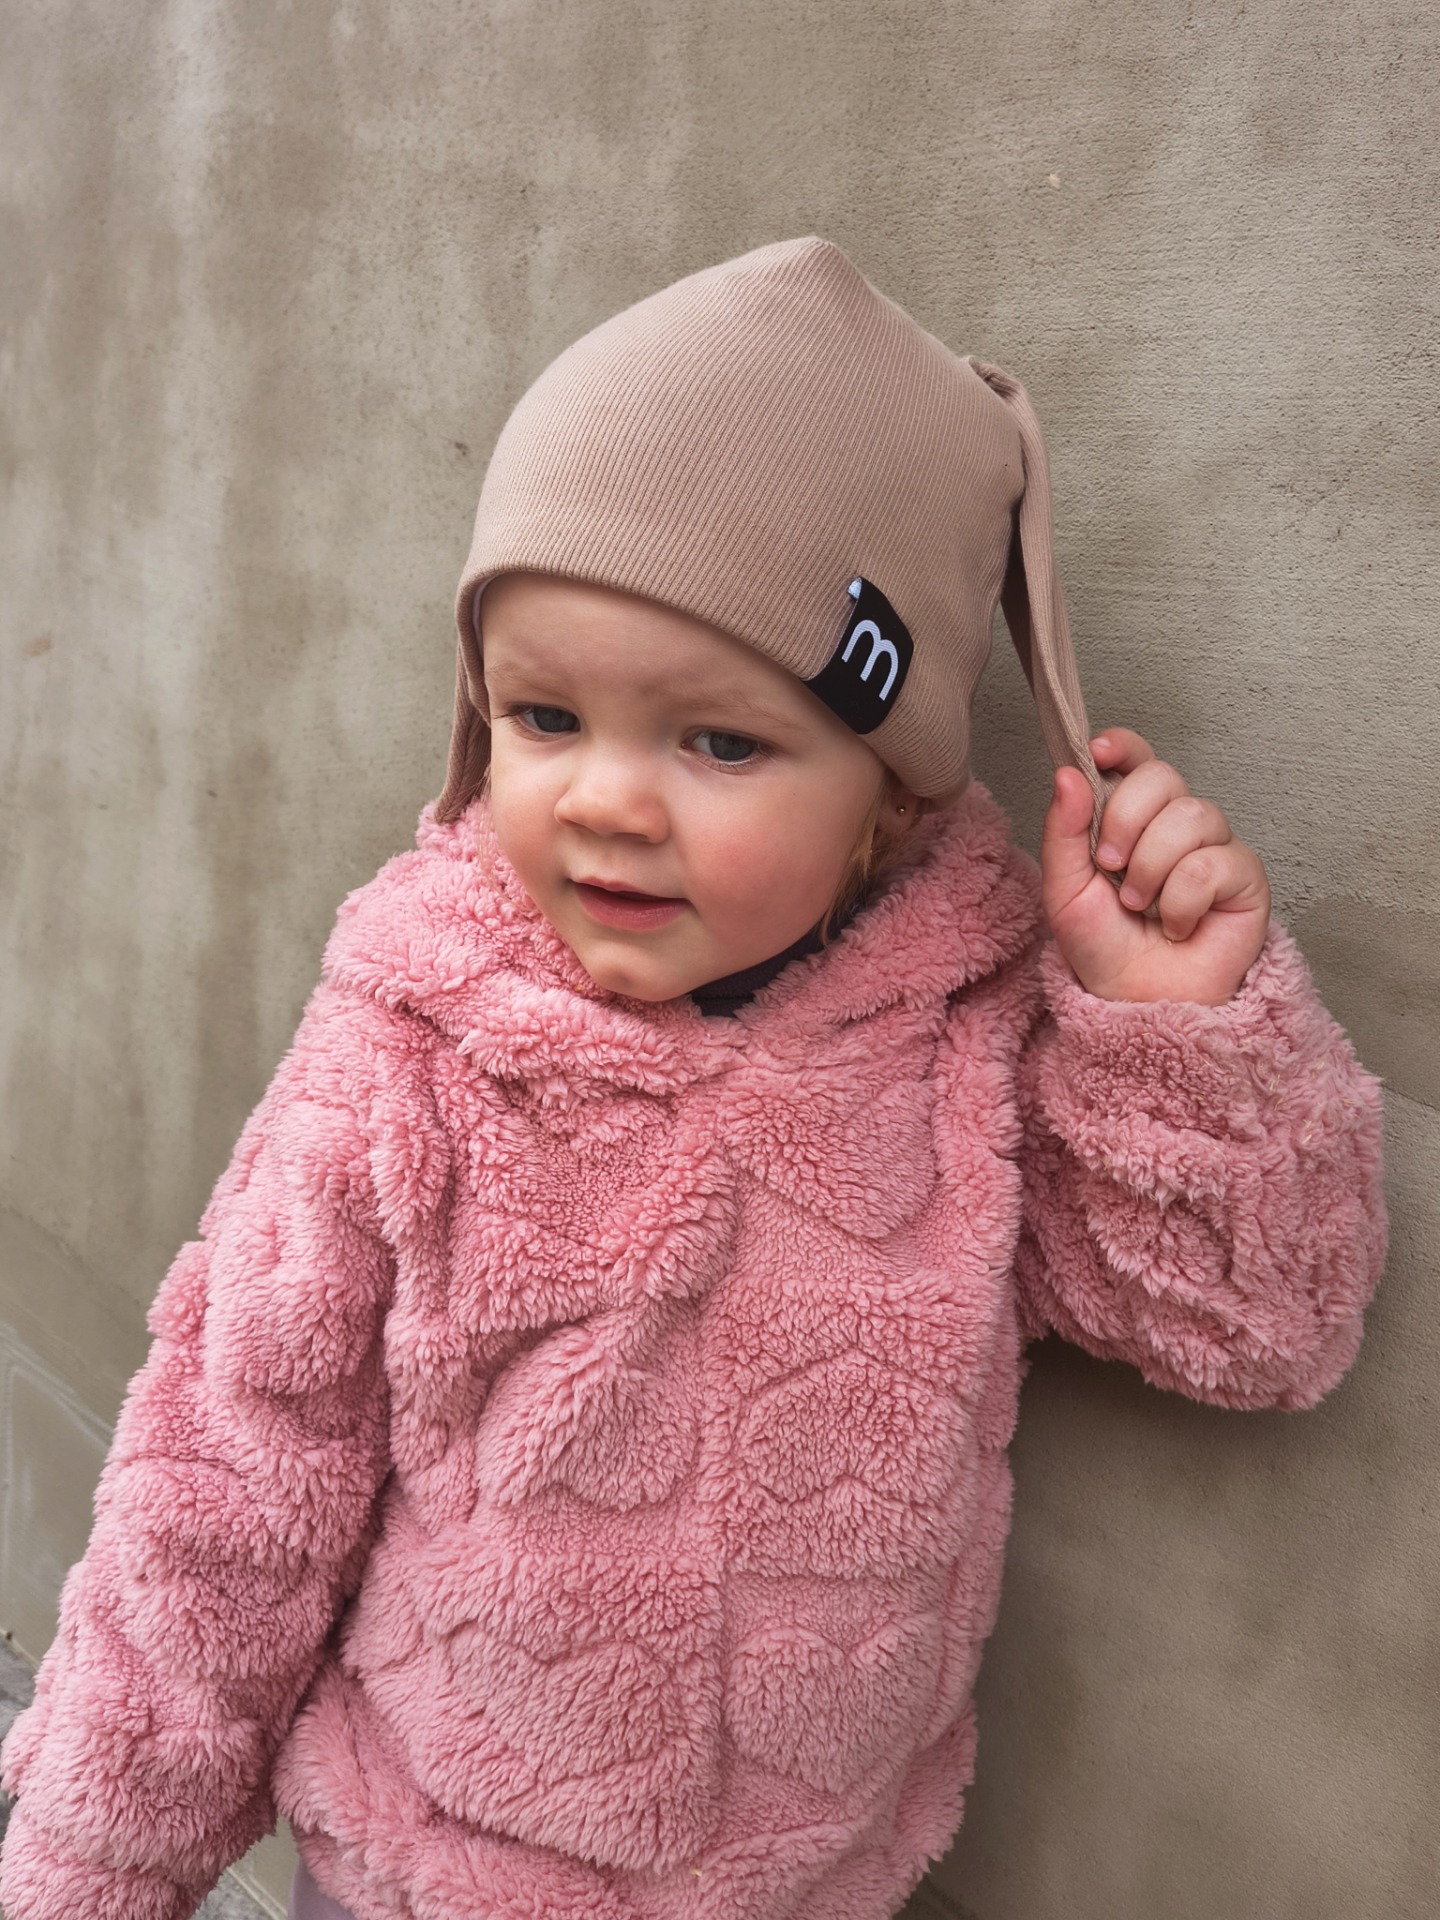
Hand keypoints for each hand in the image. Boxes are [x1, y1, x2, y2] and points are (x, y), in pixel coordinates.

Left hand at [1042, 728, 1270, 1004]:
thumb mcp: (1065, 890)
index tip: (1096, 753)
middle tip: (1109, 866)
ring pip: (1191, 815)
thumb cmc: (1104, 947)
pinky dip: (1181, 900)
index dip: (1123, 746)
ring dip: (1151, 867)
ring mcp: (1214, 847)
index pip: (1137, 758)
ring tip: (1140, 906)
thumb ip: (1063, 831)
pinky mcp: (1245, 877)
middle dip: (1126, 818)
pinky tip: (1176, 924)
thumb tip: (1067, 772)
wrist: (1137, 1001)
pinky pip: (1213, 863)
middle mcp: (1176, 823)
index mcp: (1133, 817)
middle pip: (1163, 776)